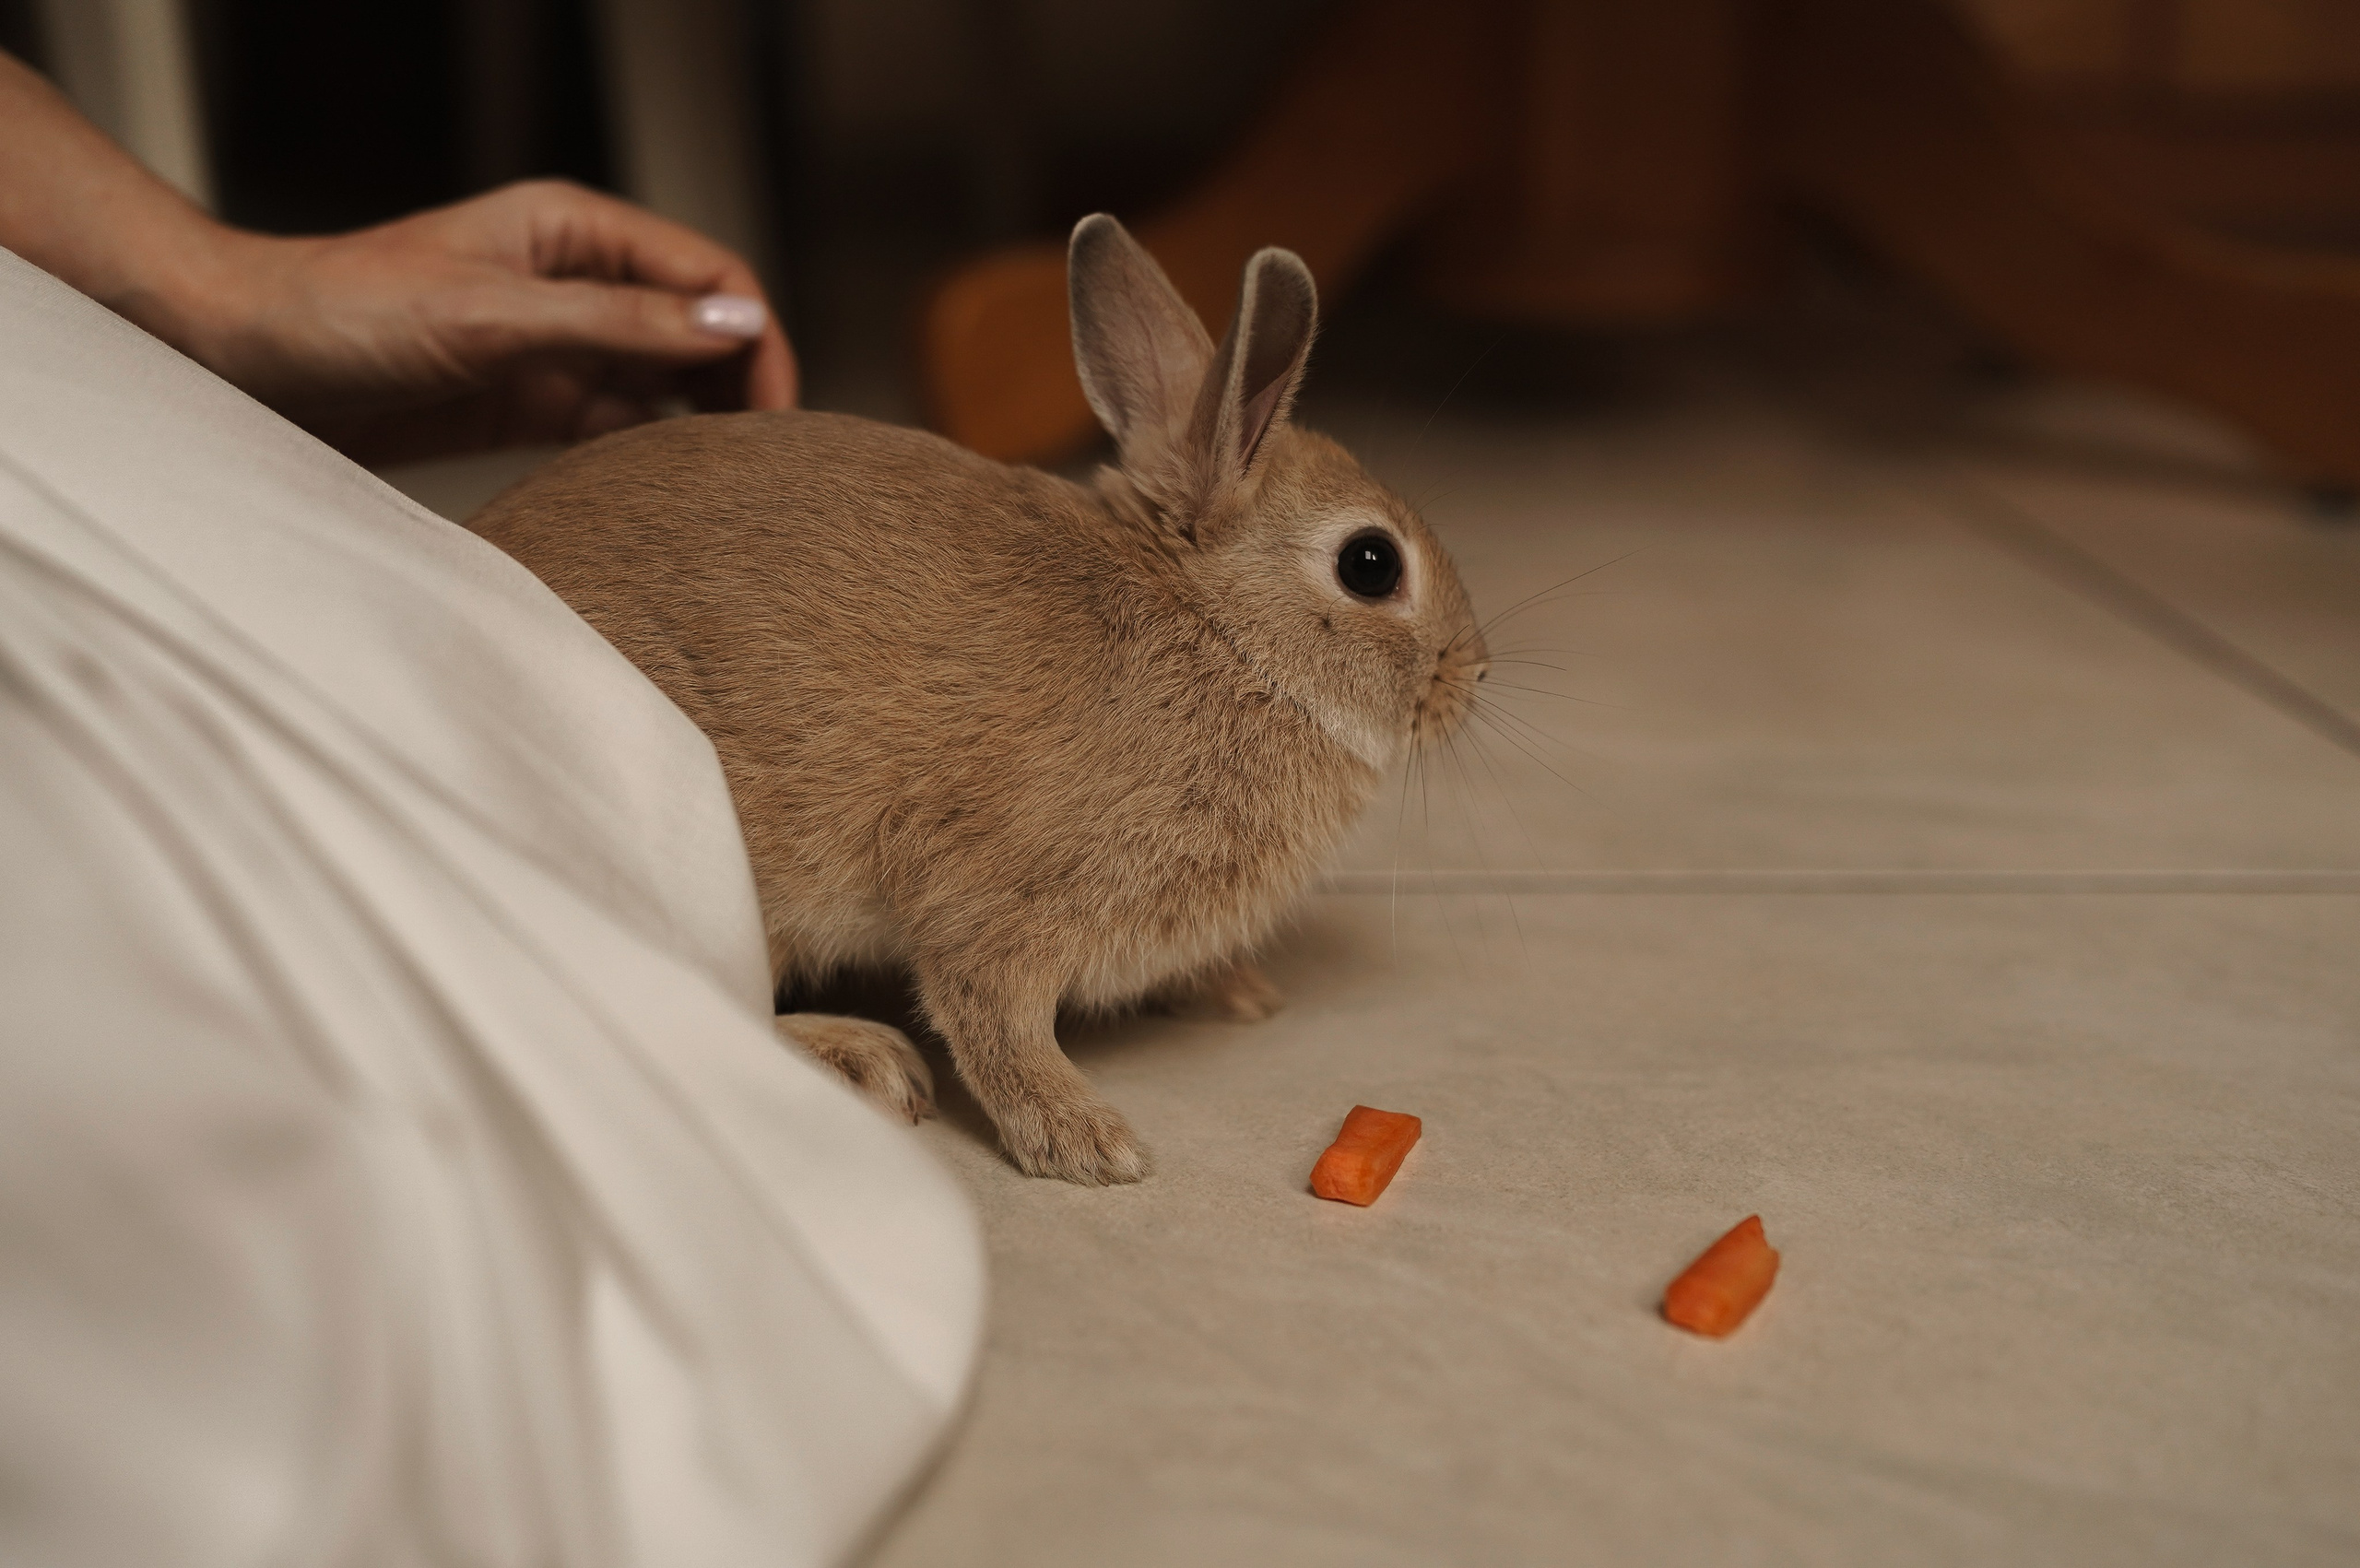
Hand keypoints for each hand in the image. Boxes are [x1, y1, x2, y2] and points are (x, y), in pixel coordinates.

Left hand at [166, 180, 797, 463]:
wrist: (233, 360)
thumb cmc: (341, 314)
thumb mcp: (493, 317)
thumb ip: (619, 323)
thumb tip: (736, 326)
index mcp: (573, 231)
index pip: (709, 273)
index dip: (758, 337)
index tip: (778, 415)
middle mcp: (573, 283)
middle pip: (699, 329)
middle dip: (745, 385)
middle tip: (775, 465)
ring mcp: (551, 346)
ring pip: (664, 384)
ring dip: (702, 427)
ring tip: (737, 489)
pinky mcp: (522, 404)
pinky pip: (614, 431)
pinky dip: (651, 460)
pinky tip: (672, 498)